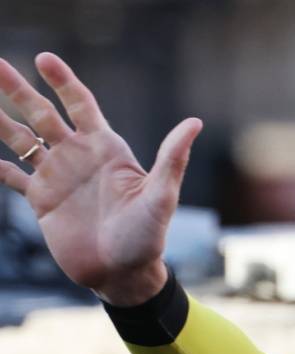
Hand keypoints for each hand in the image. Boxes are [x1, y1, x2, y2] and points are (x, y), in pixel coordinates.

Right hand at [0, 52, 202, 304]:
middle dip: (18, 89)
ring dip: (0, 118)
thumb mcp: (162, 196)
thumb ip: (172, 159)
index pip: (81, 105)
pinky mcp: (42, 201)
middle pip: (42, 114)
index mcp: (106, 149)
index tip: (44, 59)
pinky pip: (13, 176)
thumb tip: (195, 123)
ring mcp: (57, 177)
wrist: (124, 274)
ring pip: (21, 138)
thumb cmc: (148, 236)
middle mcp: (78, 157)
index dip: (63, 81)